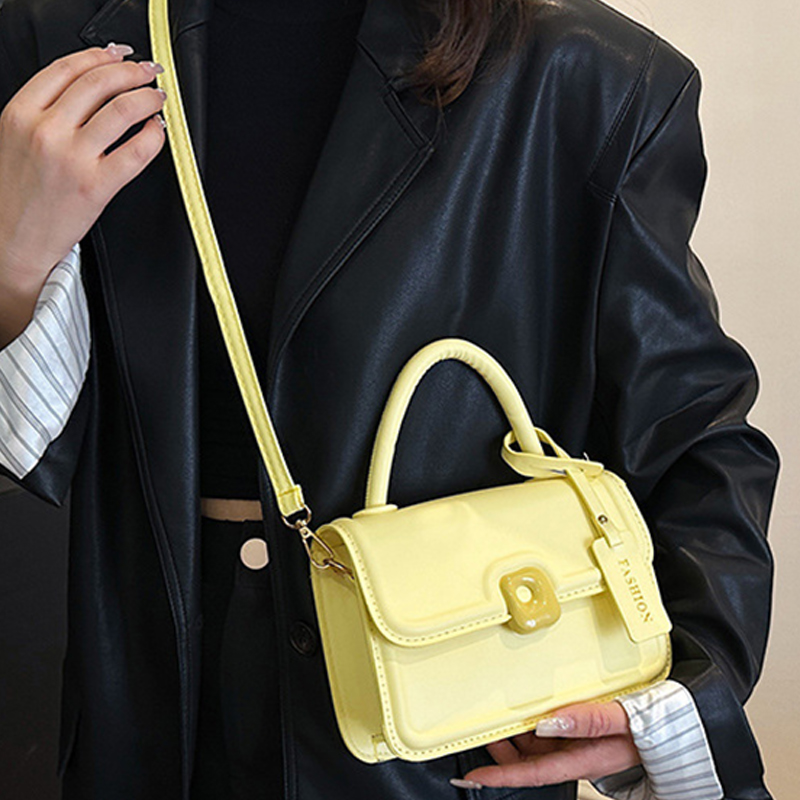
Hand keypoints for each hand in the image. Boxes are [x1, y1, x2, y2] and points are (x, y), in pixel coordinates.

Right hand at [0, 43, 165, 292]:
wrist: (12, 240)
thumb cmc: (18, 194)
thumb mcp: (15, 139)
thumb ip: (44, 112)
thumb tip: (88, 88)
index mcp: (21, 114)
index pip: (67, 69)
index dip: (99, 56)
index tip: (118, 54)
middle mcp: (45, 131)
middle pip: (98, 83)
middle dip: (130, 71)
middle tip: (147, 72)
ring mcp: (71, 158)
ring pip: (120, 110)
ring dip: (146, 97)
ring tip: (157, 97)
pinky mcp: (95, 186)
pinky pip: (135, 151)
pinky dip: (154, 135)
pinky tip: (158, 131)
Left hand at [455, 700, 639, 788]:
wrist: (672, 727)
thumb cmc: (652, 728)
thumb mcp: (621, 720)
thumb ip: (587, 720)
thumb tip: (549, 720)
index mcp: (584, 760)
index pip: (534, 772)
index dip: (502, 776)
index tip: (476, 777)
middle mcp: (577, 757)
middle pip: (529, 763)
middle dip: (502, 755)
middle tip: (481, 736)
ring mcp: (578, 747)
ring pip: (537, 749)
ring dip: (516, 738)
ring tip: (498, 722)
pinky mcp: (581, 735)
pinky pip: (550, 735)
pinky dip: (533, 726)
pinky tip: (527, 714)